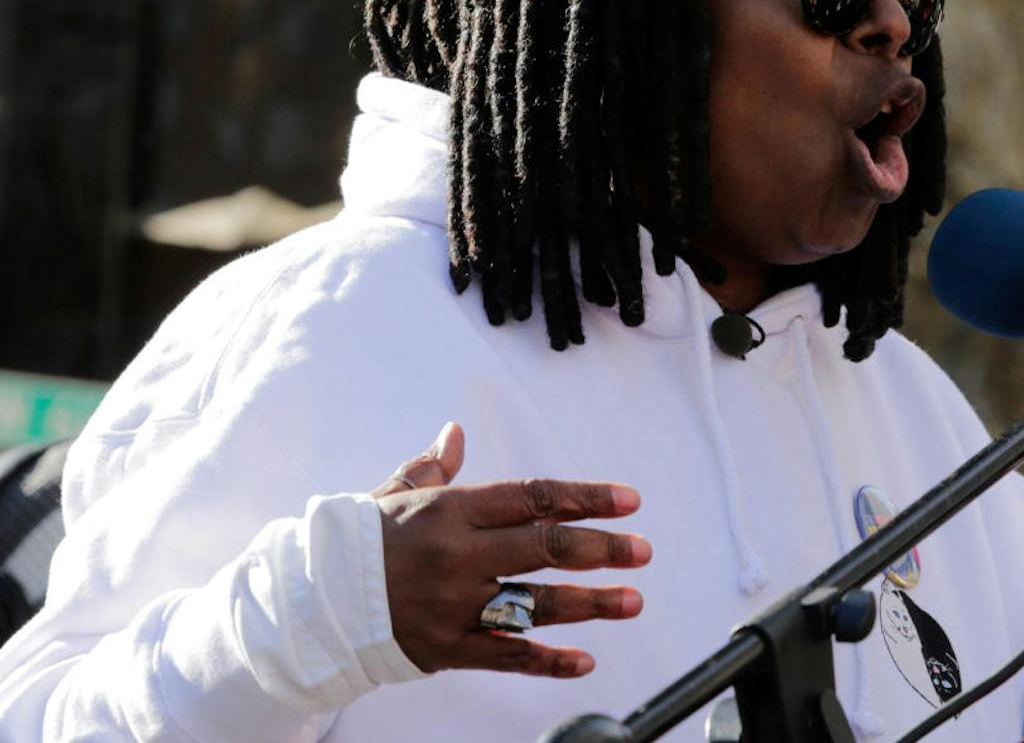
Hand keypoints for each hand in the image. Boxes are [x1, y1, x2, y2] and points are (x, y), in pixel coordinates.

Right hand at [370, 422, 649, 676]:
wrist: (310, 603)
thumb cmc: (360, 541)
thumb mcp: (394, 495)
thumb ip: (433, 467)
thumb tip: (456, 432)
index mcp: (451, 512)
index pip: (532, 498)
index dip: (585, 497)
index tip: (629, 501)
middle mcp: (458, 557)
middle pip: (545, 549)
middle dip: (602, 549)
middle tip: (644, 551)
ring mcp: (454, 606)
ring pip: (535, 605)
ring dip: (591, 604)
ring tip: (634, 601)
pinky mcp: (446, 649)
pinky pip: (505, 656)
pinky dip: (548, 660)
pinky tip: (585, 661)